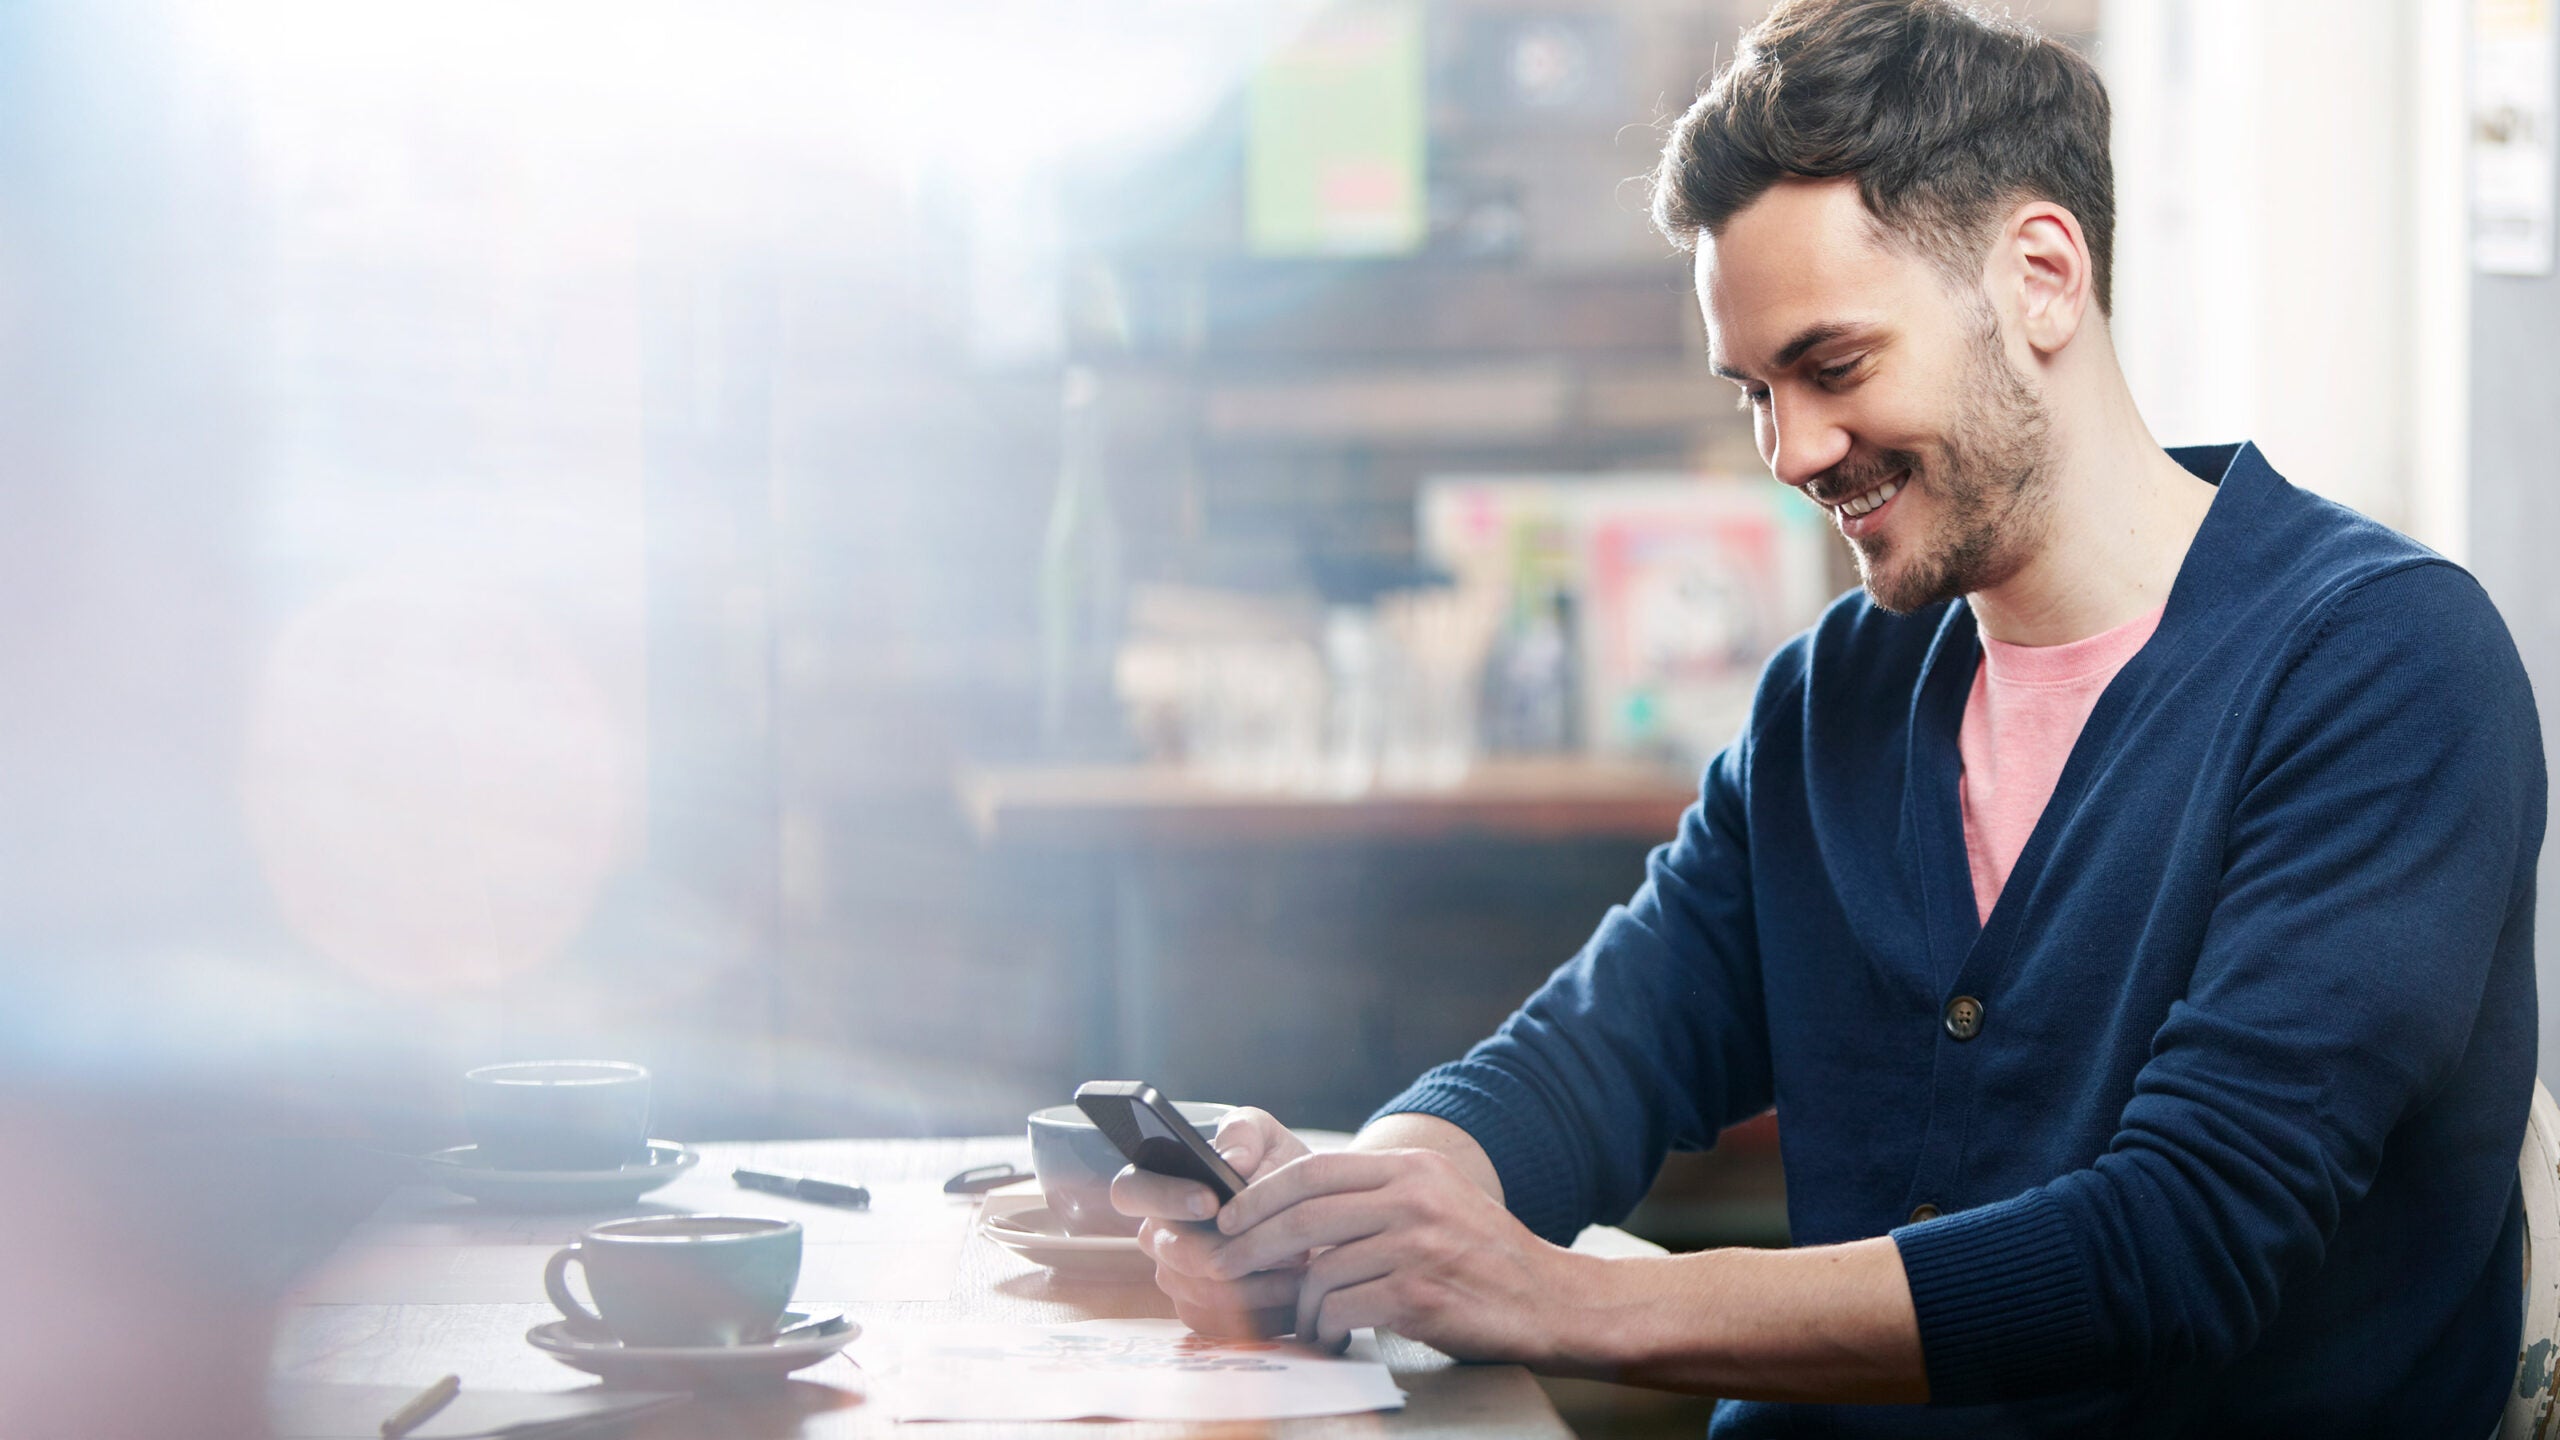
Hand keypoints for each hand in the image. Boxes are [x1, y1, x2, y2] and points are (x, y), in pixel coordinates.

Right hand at [1110, 1107, 1312, 1336]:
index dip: (1166, 1197)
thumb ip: (1245, 1135)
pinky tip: (1294, 1289)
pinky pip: (1220, 1321)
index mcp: (1154, 1185)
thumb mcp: (1265, 1137)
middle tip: (1278, 1243)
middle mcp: (1155, 1237)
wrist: (1304, 1213)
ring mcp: (1173, 1278)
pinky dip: (1261, 1308)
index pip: (1130, 1190)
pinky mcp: (1197, 1312)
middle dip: (1229, 1249)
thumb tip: (1231, 1159)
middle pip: (1174, 1252)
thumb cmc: (1273, 1168)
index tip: (1211, 1200)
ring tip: (1299, 1262)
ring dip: (1255, 1280)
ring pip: (1202, 1290)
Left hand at [1202, 1147, 1580, 1359]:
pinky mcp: (1420, 1294)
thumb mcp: (1436, 1201)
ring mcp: (1417, 1245)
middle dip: (1251, 1245)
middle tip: (1226, 1266)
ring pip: (1319, 1270)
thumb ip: (1376, 1196)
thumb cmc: (1484, 1256)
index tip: (1230, 1219)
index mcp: (1410, 1168)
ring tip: (1304, 1320)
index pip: (1313, 1170)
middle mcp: (1412, 1198)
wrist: (1551, 1301)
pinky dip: (1326, 1327)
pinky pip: (1344, 1308)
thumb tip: (1294, 1209)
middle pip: (1303, 1215)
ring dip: (1299, 1304)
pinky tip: (1333, 1336)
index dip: (1260, 1195)